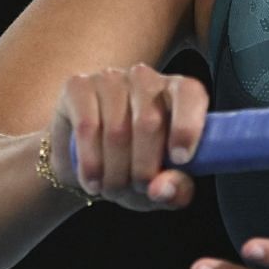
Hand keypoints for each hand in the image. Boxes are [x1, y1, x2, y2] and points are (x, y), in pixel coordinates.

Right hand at [50, 64, 206, 211]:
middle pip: (149, 122)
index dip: (187, 126)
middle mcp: (145, 79)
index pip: (190, 94)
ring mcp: (110, 79)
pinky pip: (87, 127)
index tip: (181, 159)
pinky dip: (90, 162)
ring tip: (113, 189)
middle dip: (143, 169)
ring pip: (116, 130)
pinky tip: (91, 179)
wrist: (84, 161)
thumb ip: (175, 190)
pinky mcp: (78, 86)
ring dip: (115, 172)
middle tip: (138, 189)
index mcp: (178, 93)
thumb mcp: (161, 186)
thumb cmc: (134, 167)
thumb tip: (162, 189)